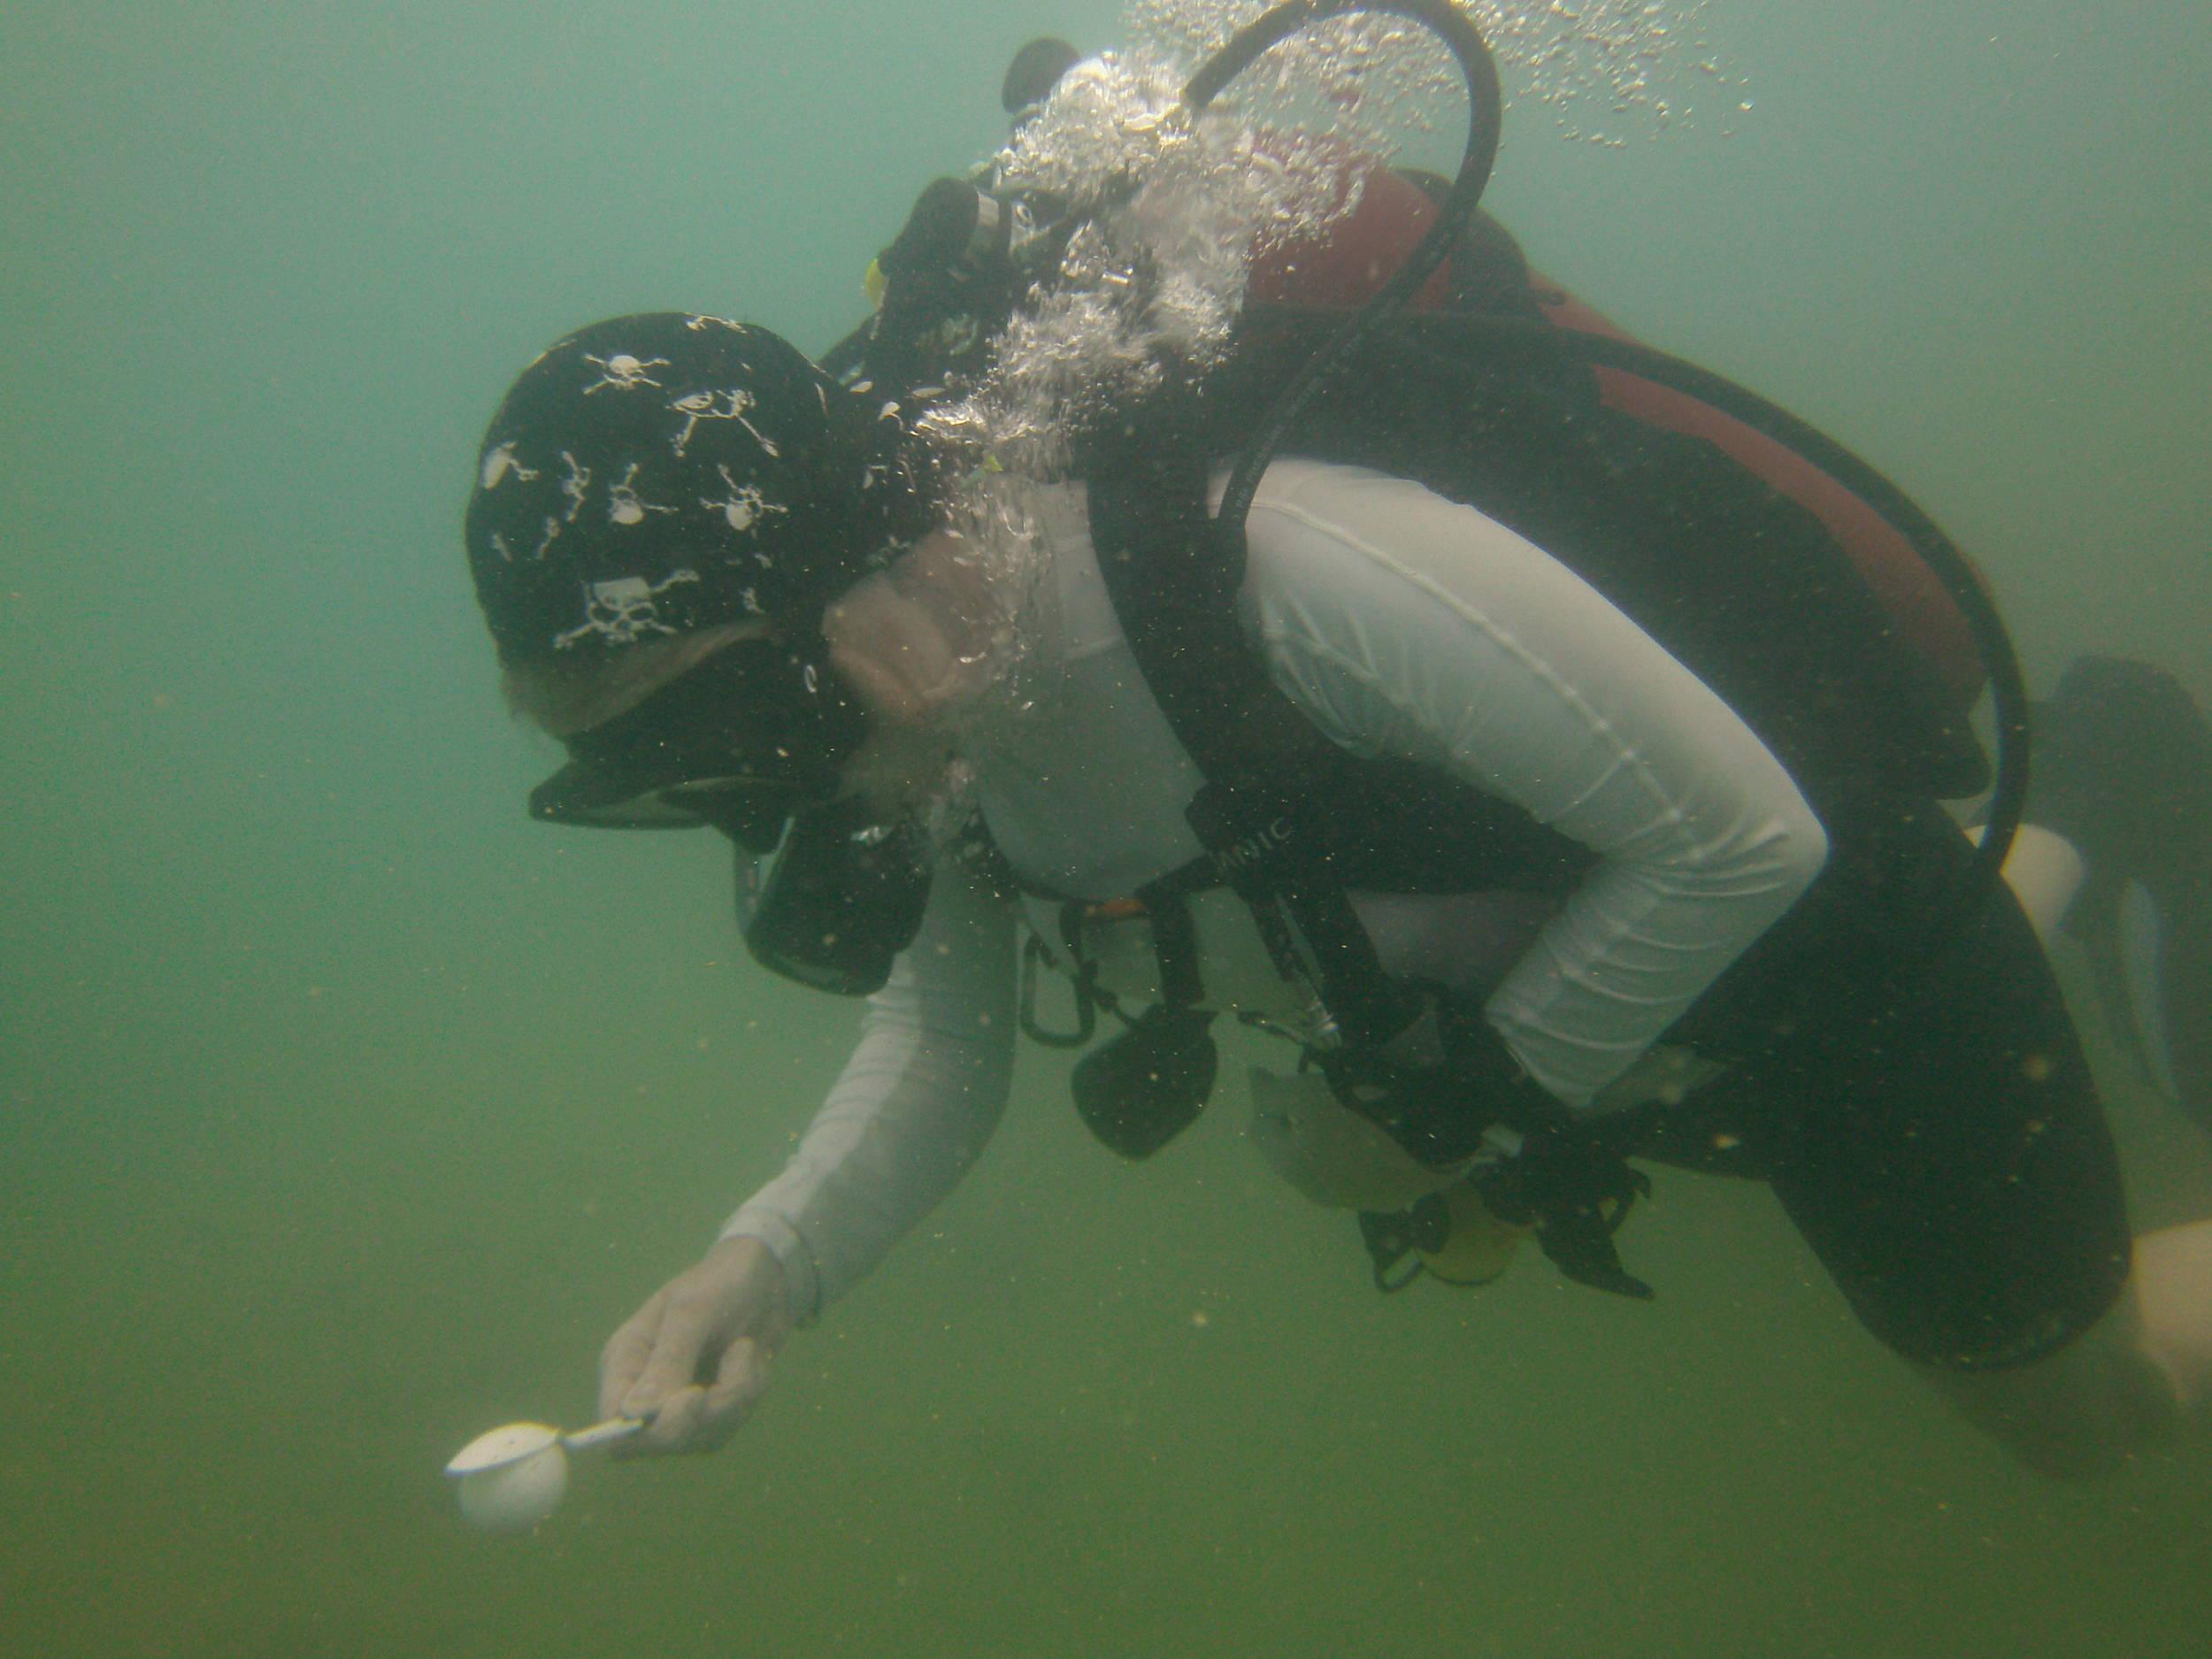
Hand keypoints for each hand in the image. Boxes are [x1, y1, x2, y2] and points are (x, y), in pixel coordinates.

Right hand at [598, 1235, 793, 1454]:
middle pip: (657, 1442)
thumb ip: (666, 1361)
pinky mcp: (708, 1413)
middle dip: (705, 1415)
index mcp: (624, 1360)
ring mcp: (675, 1406)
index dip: (647, 1429)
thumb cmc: (721, 1283)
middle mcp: (643, 1389)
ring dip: (735, 1398)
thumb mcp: (693, 1311)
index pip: (612, 1423)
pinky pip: (725, 1428)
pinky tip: (749, 1360)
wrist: (767, 1279)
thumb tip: (633, 1414)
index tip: (694, 1397)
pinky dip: (747, 1396)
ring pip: (699, 1438)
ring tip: (744, 1350)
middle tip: (734, 1375)